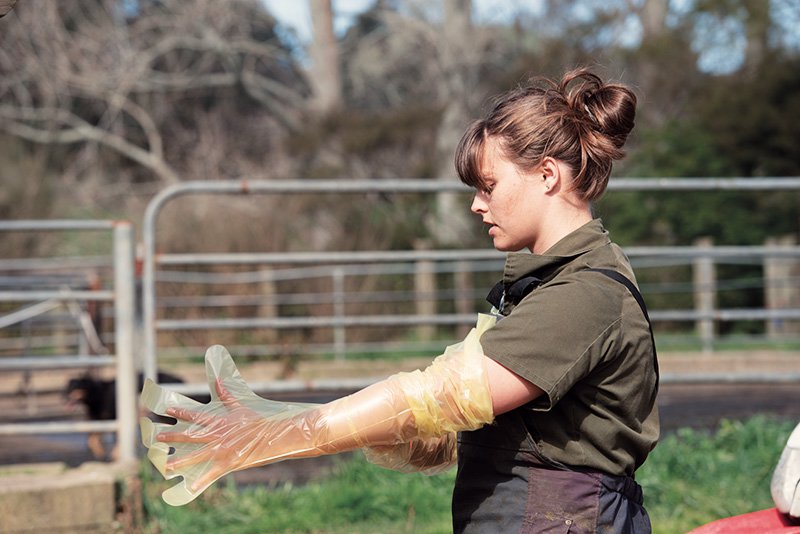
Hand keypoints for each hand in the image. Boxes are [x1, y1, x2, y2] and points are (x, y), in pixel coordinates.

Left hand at [140, 345, 317, 505]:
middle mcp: (216, 436)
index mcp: (219, 421)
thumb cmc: (256, 422)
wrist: (270, 436)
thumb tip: (218, 379)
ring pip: (195, 456)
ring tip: (165, 465)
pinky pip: (211, 474)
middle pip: (190, 436)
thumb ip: (227, 395)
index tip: (167, 410)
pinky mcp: (227, 463)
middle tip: (157, 438)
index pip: (195, 416)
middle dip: (172, 437)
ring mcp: (220, 450)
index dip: (181, 413)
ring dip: (179, 461)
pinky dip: (201, 481)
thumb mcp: (240, 407)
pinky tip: (190, 486)